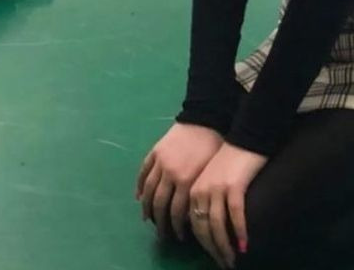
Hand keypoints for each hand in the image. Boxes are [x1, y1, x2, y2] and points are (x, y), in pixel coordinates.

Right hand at [136, 123, 223, 241]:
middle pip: (160, 204)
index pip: (176, 211)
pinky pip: (143, 172)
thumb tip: (190, 212)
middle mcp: (170, 173)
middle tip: (161, 234)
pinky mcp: (155, 152)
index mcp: (186, 179)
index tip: (178, 236)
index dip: (176, 226)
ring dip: (146, 207)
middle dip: (160, 222)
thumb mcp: (210, 171)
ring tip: (147, 218)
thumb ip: (199, 191)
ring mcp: (160, 162)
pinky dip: (139, 185)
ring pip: (148, 190)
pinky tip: (139, 196)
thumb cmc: (214, 144)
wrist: (205, 117)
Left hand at [189, 143, 267, 268]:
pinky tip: (244, 244)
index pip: (194, 225)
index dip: (203, 244)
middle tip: (223, 263)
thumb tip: (209, 225)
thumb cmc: (232, 156)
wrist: (246, 136)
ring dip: (225, 247)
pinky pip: (235, 215)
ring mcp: (217, 189)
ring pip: (218, 226)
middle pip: (203, 229)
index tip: (214, 255)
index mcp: (193, 190)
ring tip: (232, 260)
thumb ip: (206, 198)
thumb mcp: (212, 178)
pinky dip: (239, 232)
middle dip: (213, 250)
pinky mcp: (234, 186)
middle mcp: (202, 191)